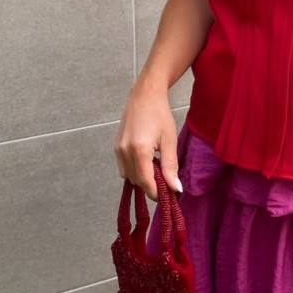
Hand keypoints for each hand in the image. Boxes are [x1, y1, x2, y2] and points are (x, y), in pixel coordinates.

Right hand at [114, 81, 182, 202]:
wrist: (144, 95)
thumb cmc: (160, 114)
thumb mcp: (170, 140)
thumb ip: (171, 166)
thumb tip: (176, 188)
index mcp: (138, 150)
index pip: (145, 182)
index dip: (157, 193)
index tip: (169, 196)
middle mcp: (124, 151)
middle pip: (137, 181)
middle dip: (151, 185)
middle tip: (166, 179)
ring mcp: (117, 149)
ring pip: (129, 177)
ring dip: (143, 178)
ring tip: (157, 166)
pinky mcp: (116, 147)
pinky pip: (124, 168)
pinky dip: (135, 170)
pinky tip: (147, 160)